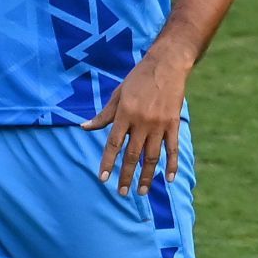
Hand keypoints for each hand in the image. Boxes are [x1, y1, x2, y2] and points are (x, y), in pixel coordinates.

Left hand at [83, 45, 190, 195]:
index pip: (114, 144)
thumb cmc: (138, 79)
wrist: (167, 65)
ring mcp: (159, 124)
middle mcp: (141, 122)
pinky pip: (172, 149)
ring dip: (147, 176)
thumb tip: (84, 127)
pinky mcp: (173, 124)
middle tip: (121, 192)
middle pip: (132, 155)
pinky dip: (172, 165)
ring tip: (141, 191)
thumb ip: (103, 115)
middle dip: (126, 176)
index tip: (103, 179)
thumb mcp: (117, 94)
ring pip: (152, 156)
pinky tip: (169, 179)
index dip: (108, 162)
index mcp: (125, 114)